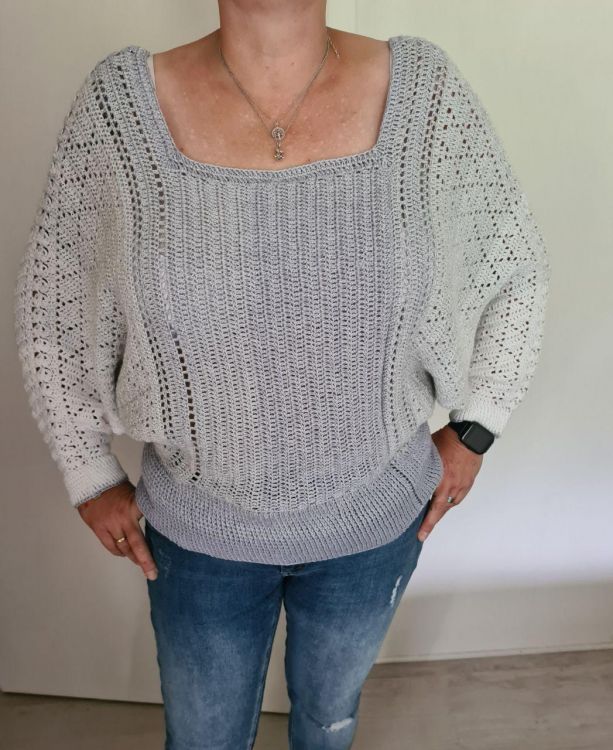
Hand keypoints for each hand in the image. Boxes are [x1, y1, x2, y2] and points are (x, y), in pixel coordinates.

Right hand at [77, 481, 157, 579]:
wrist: (92, 483)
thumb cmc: (117, 488)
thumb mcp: (134, 494)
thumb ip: (141, 509)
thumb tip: (155, 521)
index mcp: (135, 506)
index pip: (150, 523)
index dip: (158, 537)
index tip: (166, 549)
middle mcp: (123, 518)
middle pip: (136, 544)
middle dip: (145, 561)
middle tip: (153, 574)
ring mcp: (110, 525)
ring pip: (123, 548)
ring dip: (132, 557)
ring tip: (140, 562)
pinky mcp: (98, 529)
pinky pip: (111, 547)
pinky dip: (119, 552)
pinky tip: (125, 554)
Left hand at [417, 425, 483, 541]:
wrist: (470, 436)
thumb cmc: (447, 440)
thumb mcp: (428, 452)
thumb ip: (420, 465)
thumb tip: (407, 470)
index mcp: (440, 480)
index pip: (431, 507)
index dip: (426, 523)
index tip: (420, 536)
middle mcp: (451, 486)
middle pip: (440, 510)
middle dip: (431, 523)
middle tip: (422, 534)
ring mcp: (462, 485)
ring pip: (450, 504)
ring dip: (441, 510)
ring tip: (431, 515)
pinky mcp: (469, 481)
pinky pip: (459, 496)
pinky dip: (451, 500)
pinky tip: (445, 499)